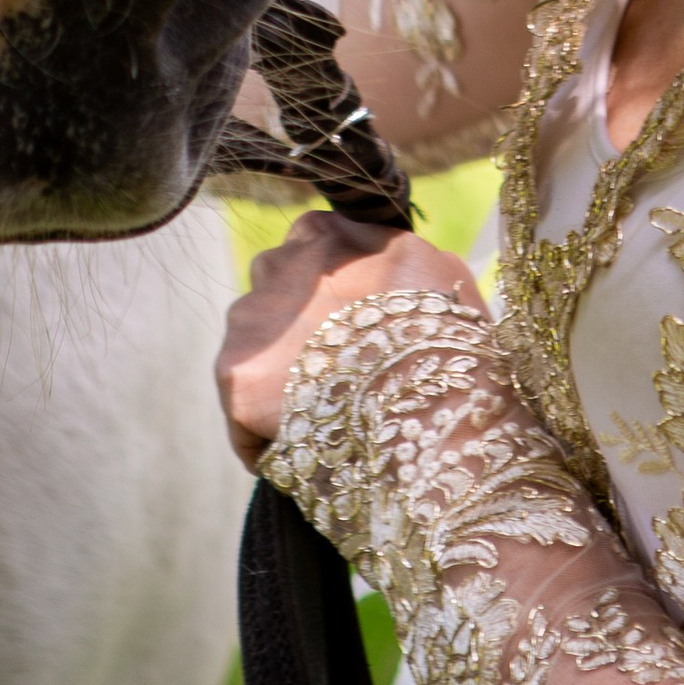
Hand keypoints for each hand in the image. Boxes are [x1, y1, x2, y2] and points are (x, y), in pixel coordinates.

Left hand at [216, 210, 482, 469]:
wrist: (429, 396)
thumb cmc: (449, 336)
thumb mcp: (439, 274)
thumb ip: (399, 261)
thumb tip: (391, 275)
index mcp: (325, 233)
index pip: (309, 256)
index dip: (330, 299)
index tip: (351, 332)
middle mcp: (277, 262)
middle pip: (274, 303)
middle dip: (295, 337)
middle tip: (337, 378)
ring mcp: (250, 318)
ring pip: (255, 355)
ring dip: (278, 383)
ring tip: (324, 419)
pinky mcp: (234, 374)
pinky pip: (242, 416)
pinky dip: (267, 437)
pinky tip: (306, 451)